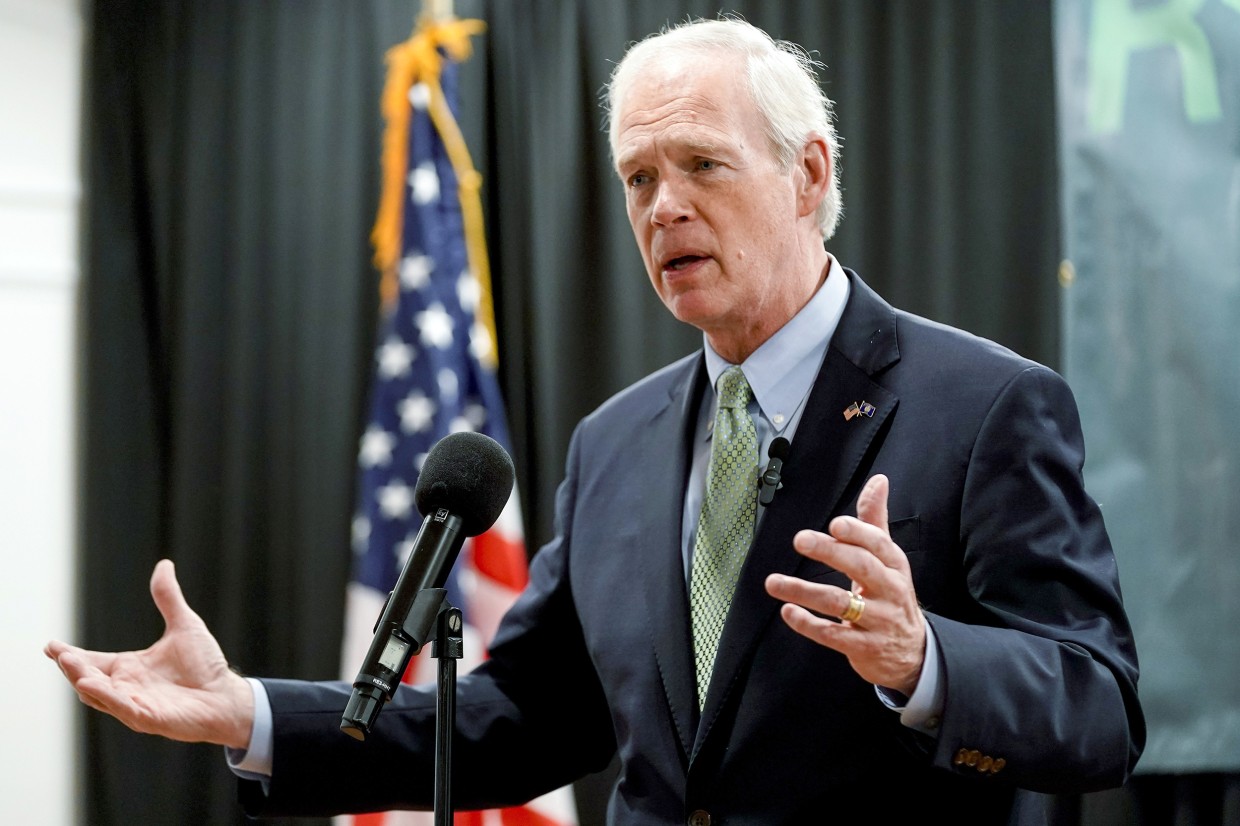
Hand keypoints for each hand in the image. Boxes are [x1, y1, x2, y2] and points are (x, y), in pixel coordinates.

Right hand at [44, 559, 254, 748]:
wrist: (228, 697)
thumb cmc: (206, 666)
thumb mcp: (184, 625)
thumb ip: (169, 598)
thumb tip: (164, 564)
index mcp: (129, 668)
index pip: (92, 661)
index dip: (69, 654)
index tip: (50, 645)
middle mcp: (127, 687)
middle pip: (89, 678)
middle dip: (72, 666)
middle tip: (58, 653)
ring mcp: (136, 704)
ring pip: (100, 695)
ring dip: (83, 680)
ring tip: (68, 663)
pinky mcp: (150, 718)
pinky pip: (124, 708)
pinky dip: (107, 697)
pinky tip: (91, 685)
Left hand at [764, 474, 925, 694]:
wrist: (912, 652)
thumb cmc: (891, 596)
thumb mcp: (888, 559)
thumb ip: (875, 521)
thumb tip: (878, 480)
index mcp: (894, 565)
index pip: (878, 544)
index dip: (857, 533)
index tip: (834, 524)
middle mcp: (889, 591)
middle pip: (861, 567)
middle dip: (830, 552)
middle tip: (800, 540)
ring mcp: (878, 621)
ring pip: (839, 603)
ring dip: (804, 591)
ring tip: (774, 582)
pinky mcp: (864, 647)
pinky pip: (833, 635)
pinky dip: (808, 624)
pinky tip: (788, 612)